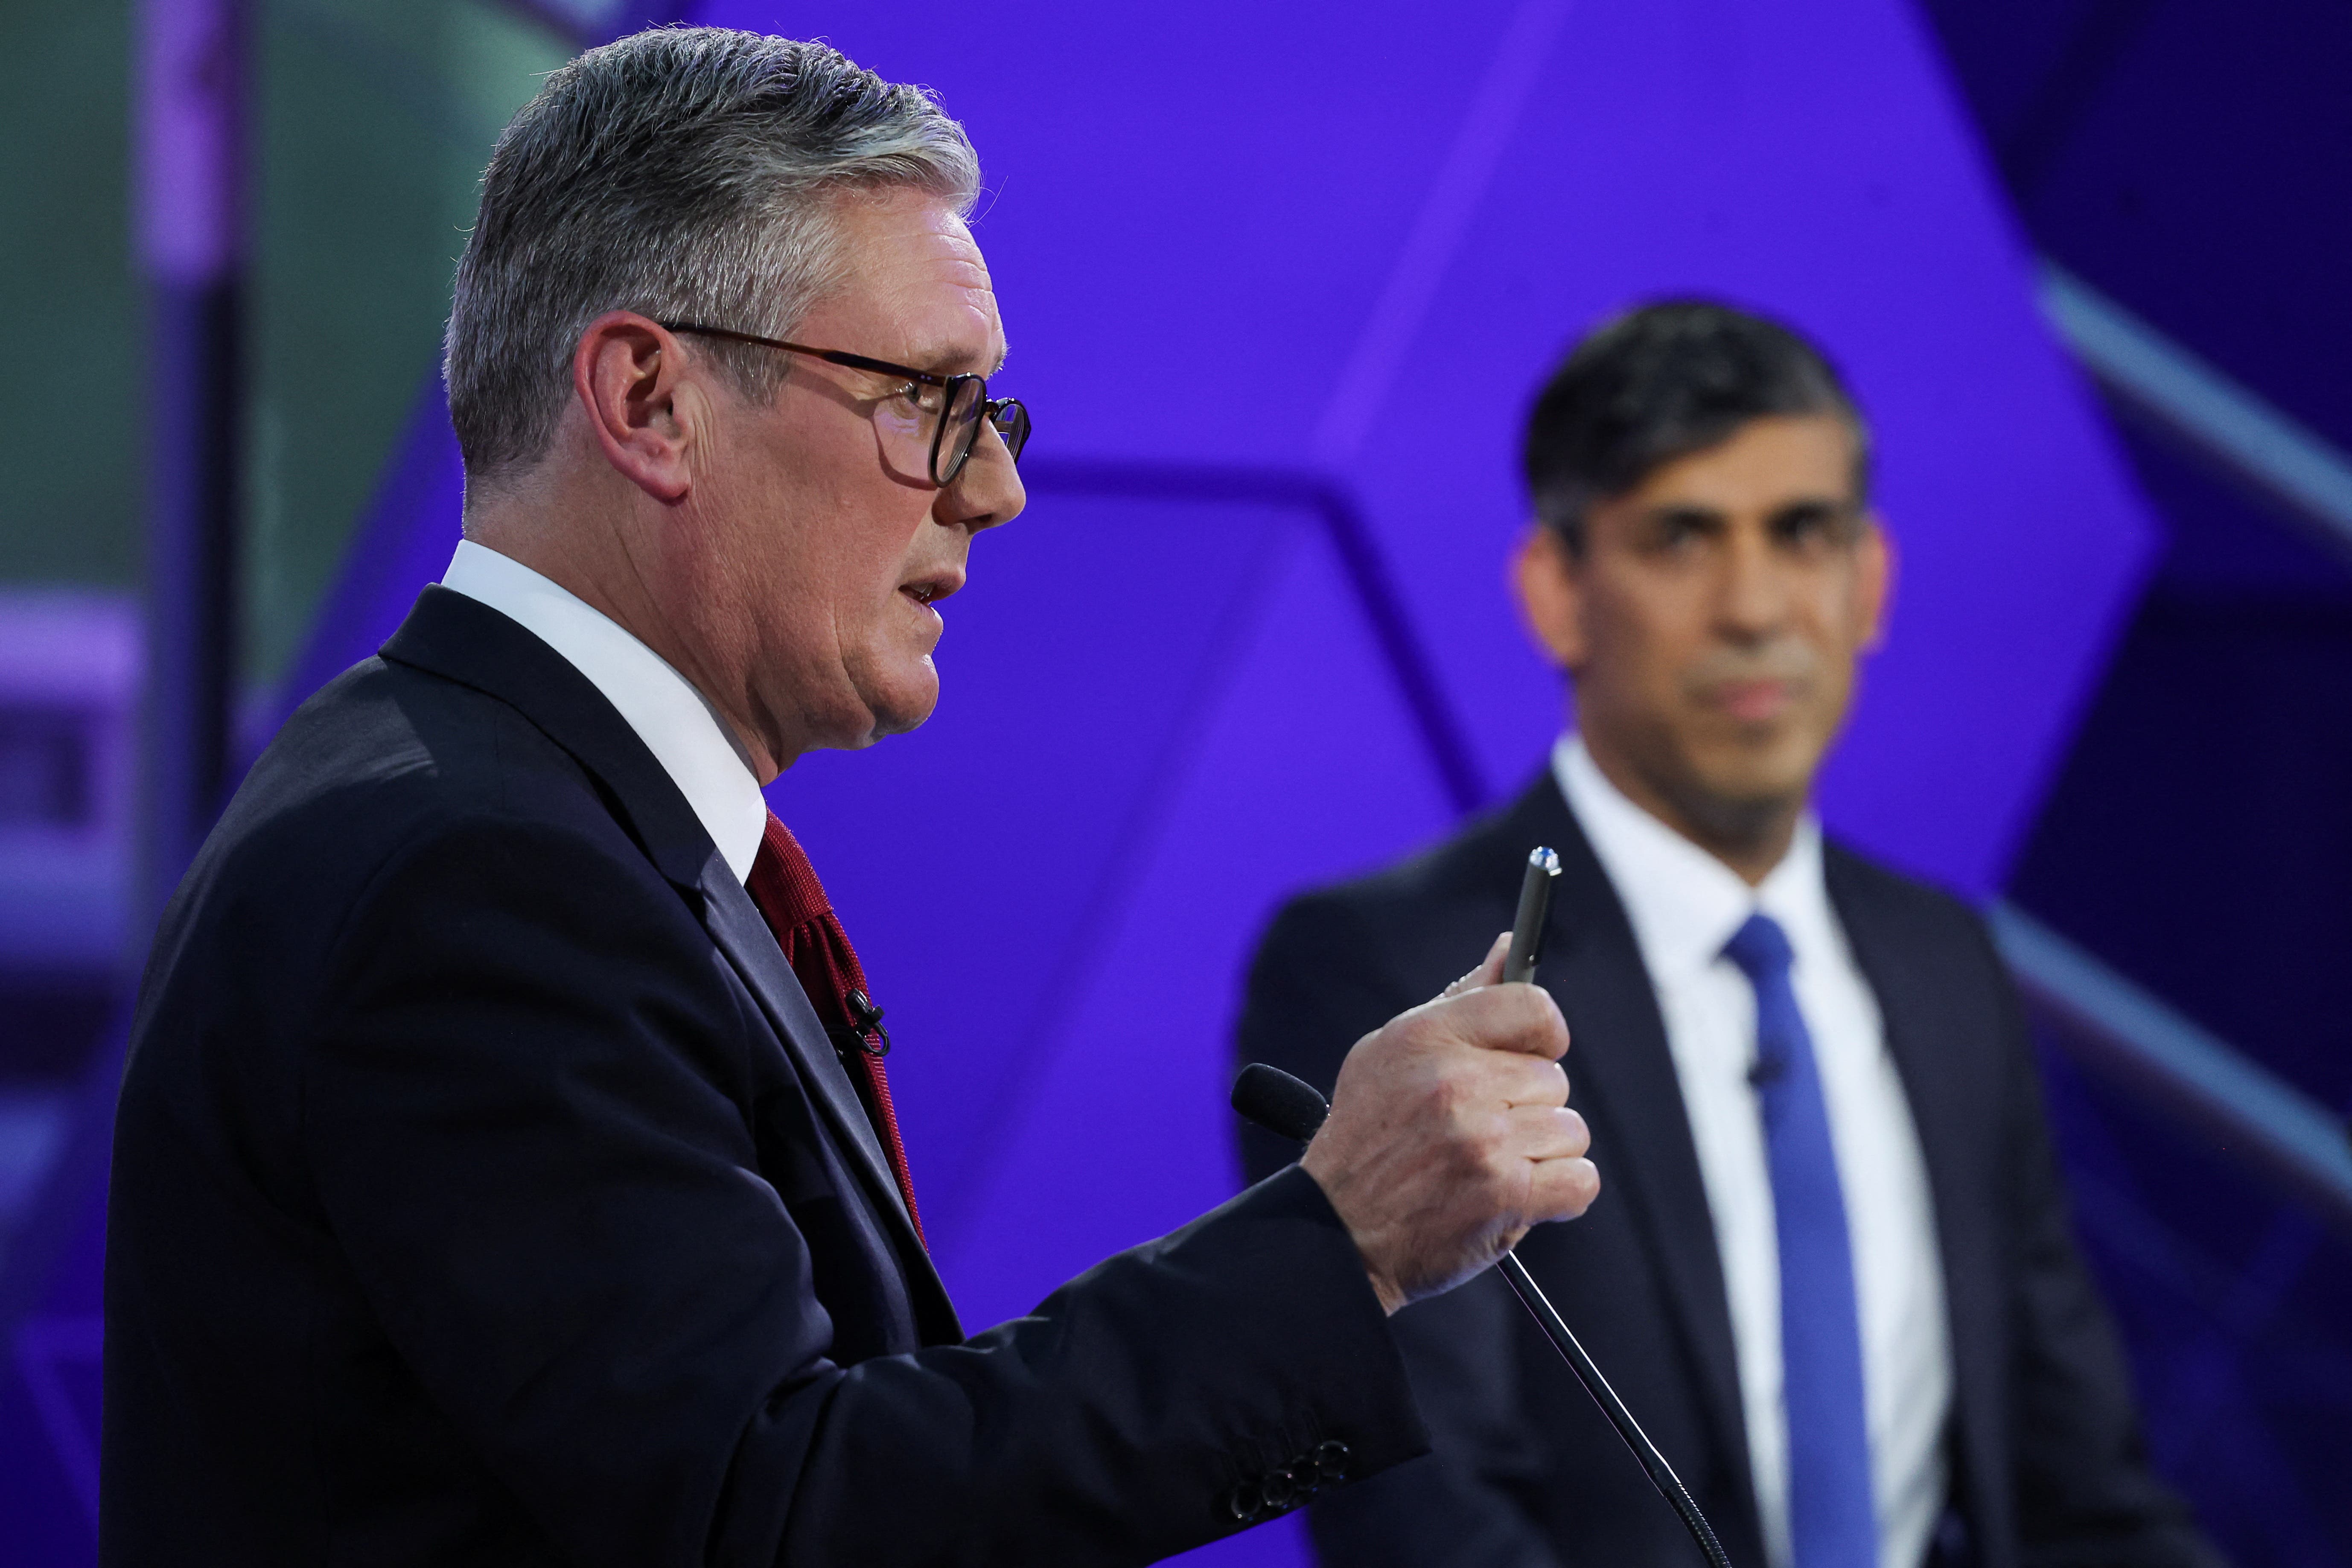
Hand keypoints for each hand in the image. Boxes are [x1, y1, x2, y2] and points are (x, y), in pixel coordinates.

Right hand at [1300, 933, 1597, 1312]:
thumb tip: (1505, 947)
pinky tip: (1517, 1196)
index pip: (1532, 1006)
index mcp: (1428, 1037)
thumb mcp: (1392, 1052)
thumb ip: (1458, 1001)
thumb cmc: (1367, 1137)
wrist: (1336, 1232)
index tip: (1533, 1054)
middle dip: (1528, 1107)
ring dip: (1540, 1154)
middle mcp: (1457, 1083)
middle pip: (1553, 1079)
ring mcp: (1484, 1141)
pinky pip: (1581, 1181)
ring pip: (1569, 1131)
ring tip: (1488, 1167)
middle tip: (1482, 1131)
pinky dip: (1559, 1194)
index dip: (1544, 1034)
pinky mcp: (1506, 1196)